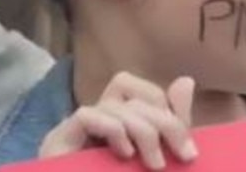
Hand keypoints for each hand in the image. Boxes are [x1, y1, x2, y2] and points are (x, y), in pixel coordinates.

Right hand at [38, 72, 197, 170]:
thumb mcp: (160, 156)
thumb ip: (173, 123)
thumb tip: (186, 81)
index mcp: (116, 124)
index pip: (138, 89)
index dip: (166, 105)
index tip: (188, 146)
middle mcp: (94, 122)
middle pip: (129, 92)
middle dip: (165, 121)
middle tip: (185, 155)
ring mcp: (72, 132)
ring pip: (113, 105)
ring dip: (145, 132)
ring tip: (156, 165)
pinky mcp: (57, 142)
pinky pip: (87, 116)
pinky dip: (114, 130)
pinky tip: (125, 155)